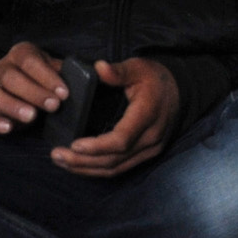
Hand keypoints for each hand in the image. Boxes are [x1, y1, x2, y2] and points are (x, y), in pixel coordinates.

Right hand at [0, 42, 75, 134]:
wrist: (35, 97)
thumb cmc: (51, 83)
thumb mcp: (64, 74)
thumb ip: (79, 73)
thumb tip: (102, 70)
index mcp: (22, 54)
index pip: (30, 60)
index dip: (46, 76)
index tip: (64, 93)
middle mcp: (2, 68)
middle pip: (10, 77)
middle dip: (33, 92)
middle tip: (53, 106)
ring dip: (11, 105)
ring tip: (31, 117)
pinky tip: (7, 128)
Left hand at [52, 57, 178, 178]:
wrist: (181, 92)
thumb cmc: (156, 79)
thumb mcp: (138, 67)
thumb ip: (118, 71)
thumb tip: (98, 68)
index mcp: (147, 115)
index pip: (121, 139)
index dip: (97, 146)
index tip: (74, 145)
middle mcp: (151, 138)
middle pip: (114, 159)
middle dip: (83, 161)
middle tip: (56, 155)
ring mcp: (149, 150)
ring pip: (115, 168)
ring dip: (86, 169)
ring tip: (61, 162)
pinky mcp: (145, 155)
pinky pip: (119, 168)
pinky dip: (97, 169)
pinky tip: (79, 165)